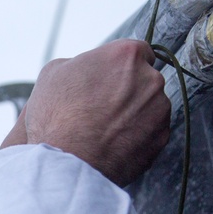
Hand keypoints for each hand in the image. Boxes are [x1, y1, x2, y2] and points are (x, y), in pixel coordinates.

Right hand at [13, 40, 170, 185]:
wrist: (65, 162)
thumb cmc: (55, 117)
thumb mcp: (52, 75)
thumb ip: (78, 64)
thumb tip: (85, 70)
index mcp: (125, 55)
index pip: (137, 51)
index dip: (120, 66)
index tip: (108, 80)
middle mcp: (150, 78)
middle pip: (144, 79)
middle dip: (127, 91)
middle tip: (100, 108)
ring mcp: (160, 109)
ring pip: (150, 106)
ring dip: (133, 114)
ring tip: (103, 131)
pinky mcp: (161, 138)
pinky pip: (151, 132)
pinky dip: (136, 137)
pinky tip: (111, 144)